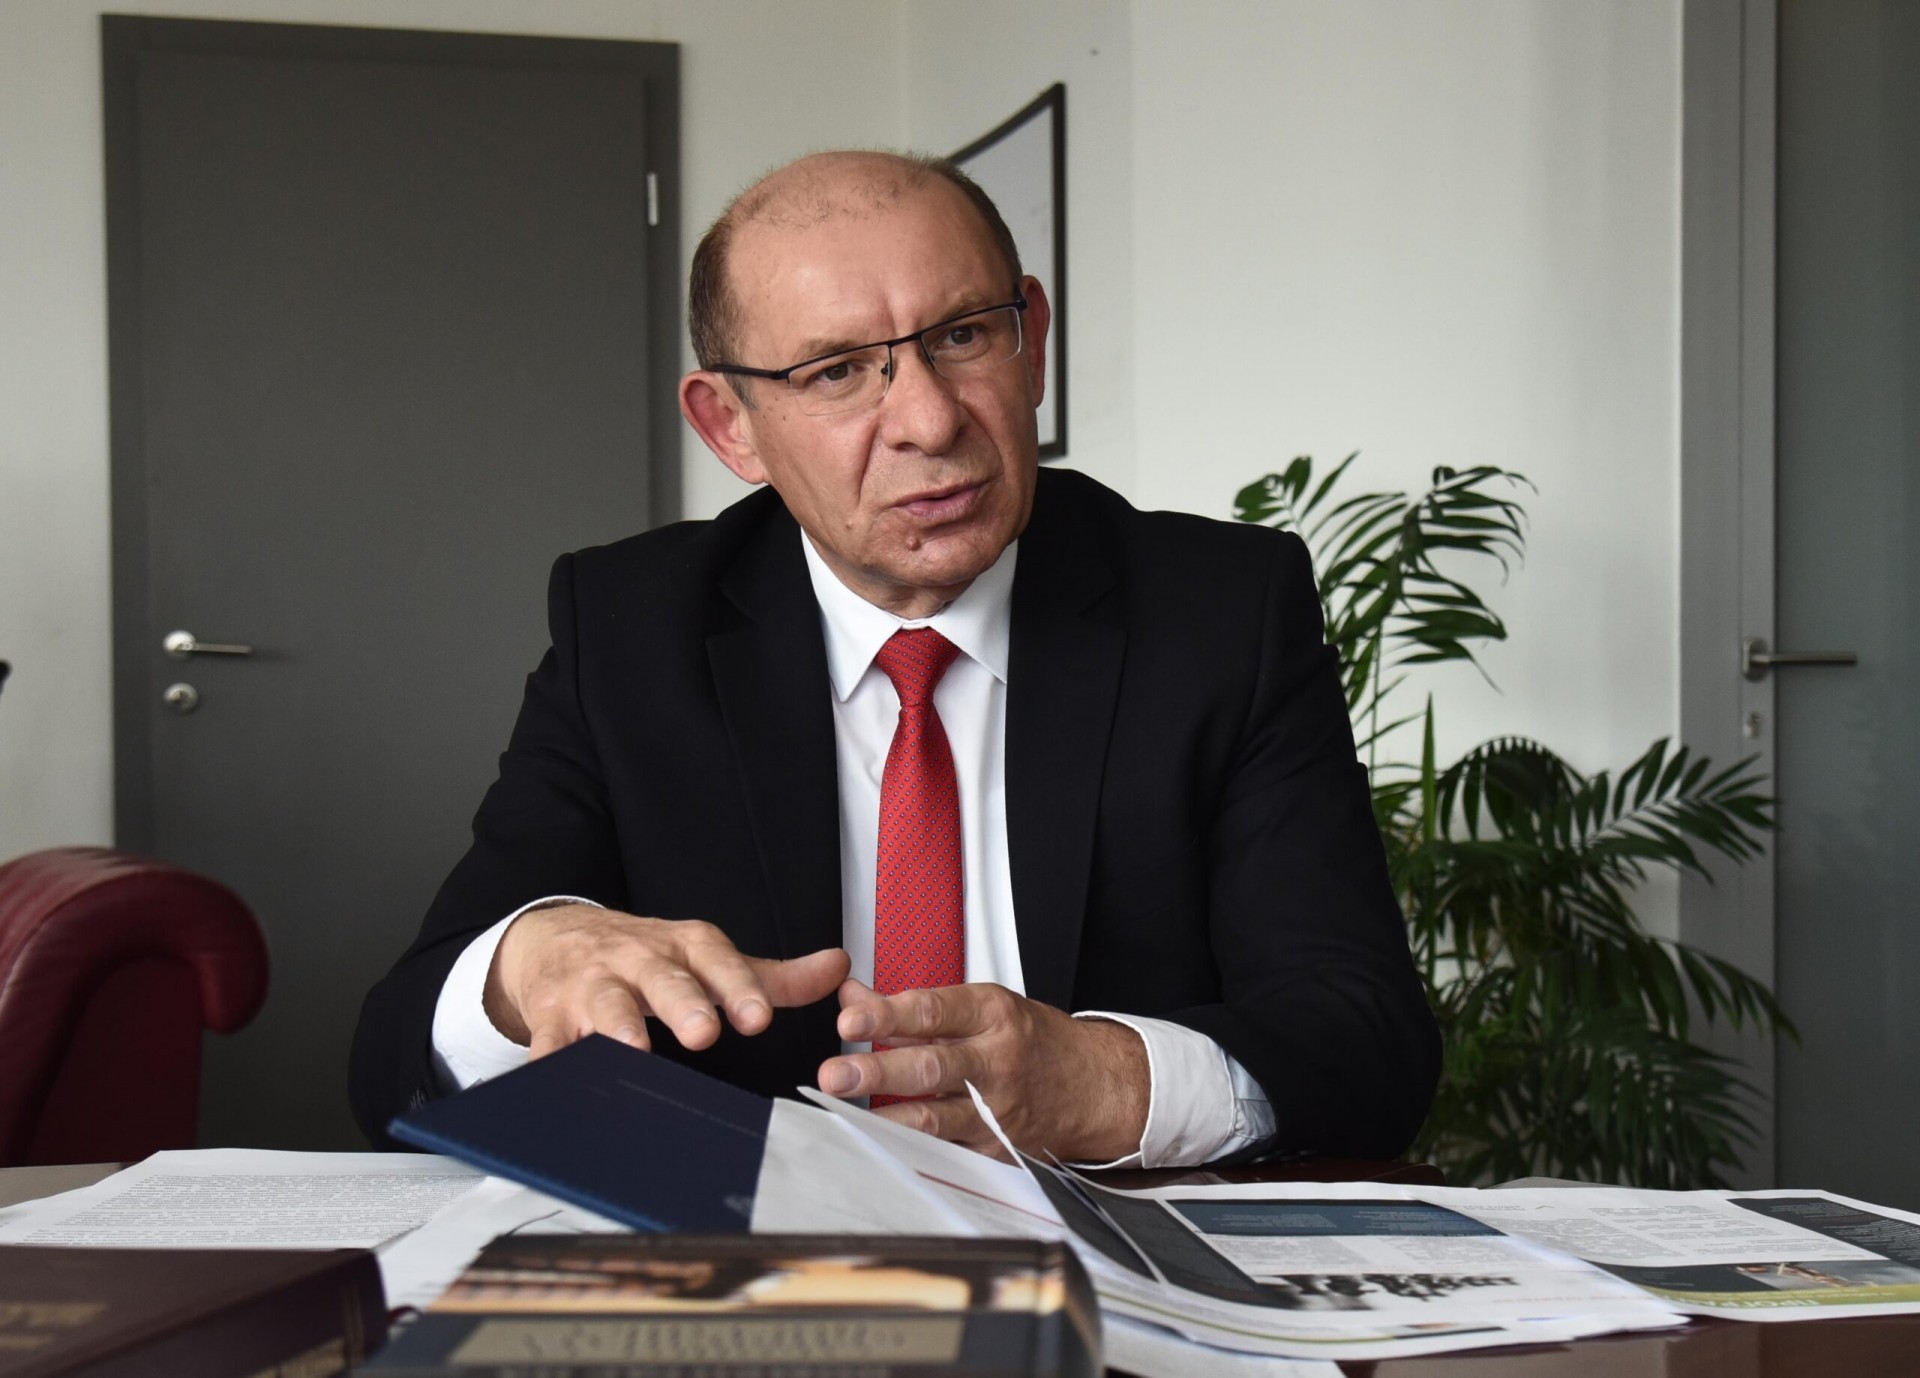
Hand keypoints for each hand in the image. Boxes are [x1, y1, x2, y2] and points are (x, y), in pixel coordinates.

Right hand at [484, 904, 849, 1058]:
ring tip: (633, 1052)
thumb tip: (840, 968)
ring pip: (605, 1006)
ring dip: (618, 1029)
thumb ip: (772, 976)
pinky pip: (550, 1041)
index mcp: (683, 947)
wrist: (556, 938)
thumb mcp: (706, 958)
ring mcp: (591, 986)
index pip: (716, 960)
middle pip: (662, 980)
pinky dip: (552, 1064)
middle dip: (683, 1003)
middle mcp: (638, 961)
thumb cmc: (644, 957)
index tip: (759, 1016)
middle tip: (703, 1032)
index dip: (738, 987)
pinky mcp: (551, 1015)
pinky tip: (559, 1084)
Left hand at [817, 981, 1149, 1161]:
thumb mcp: (982, 1008)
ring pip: (937, 1116)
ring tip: (847, 1117)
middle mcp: (995, 1061)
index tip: (849, 1018)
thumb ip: (913, 1008)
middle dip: (878, 1071)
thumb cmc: (1034, 1041)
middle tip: (834, 1074)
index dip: (887, 1015)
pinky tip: (880, 1150)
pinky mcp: (996, 1148)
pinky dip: (912, 1151)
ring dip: (886, 1117)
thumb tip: (853, 997)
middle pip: (931, 1066)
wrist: (1094, 1085)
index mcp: (992, 1015)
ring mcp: (997, 1109)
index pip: (931, 1011)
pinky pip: (948, 1151)